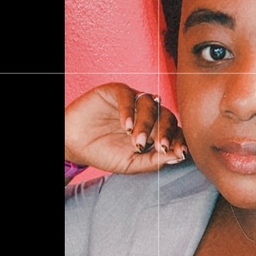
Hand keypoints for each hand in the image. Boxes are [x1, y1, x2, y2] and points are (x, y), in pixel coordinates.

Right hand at [65, 82, 186, 173]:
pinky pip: (128, 96)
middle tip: (160, 148)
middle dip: (166, 133)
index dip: (180, 141)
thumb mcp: (132, 163)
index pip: (175, 131)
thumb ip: (154, 161)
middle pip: (167, 116)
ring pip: (151, 104)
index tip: (180, 153)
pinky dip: (129, 111)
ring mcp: (134, 101)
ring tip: (137, 142)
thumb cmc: (105, 154)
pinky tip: (126, 127)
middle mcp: (148, 114)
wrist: (74, 146)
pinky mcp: (117, 92)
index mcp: (156, 130)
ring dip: (146, 124)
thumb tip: (179, 157)